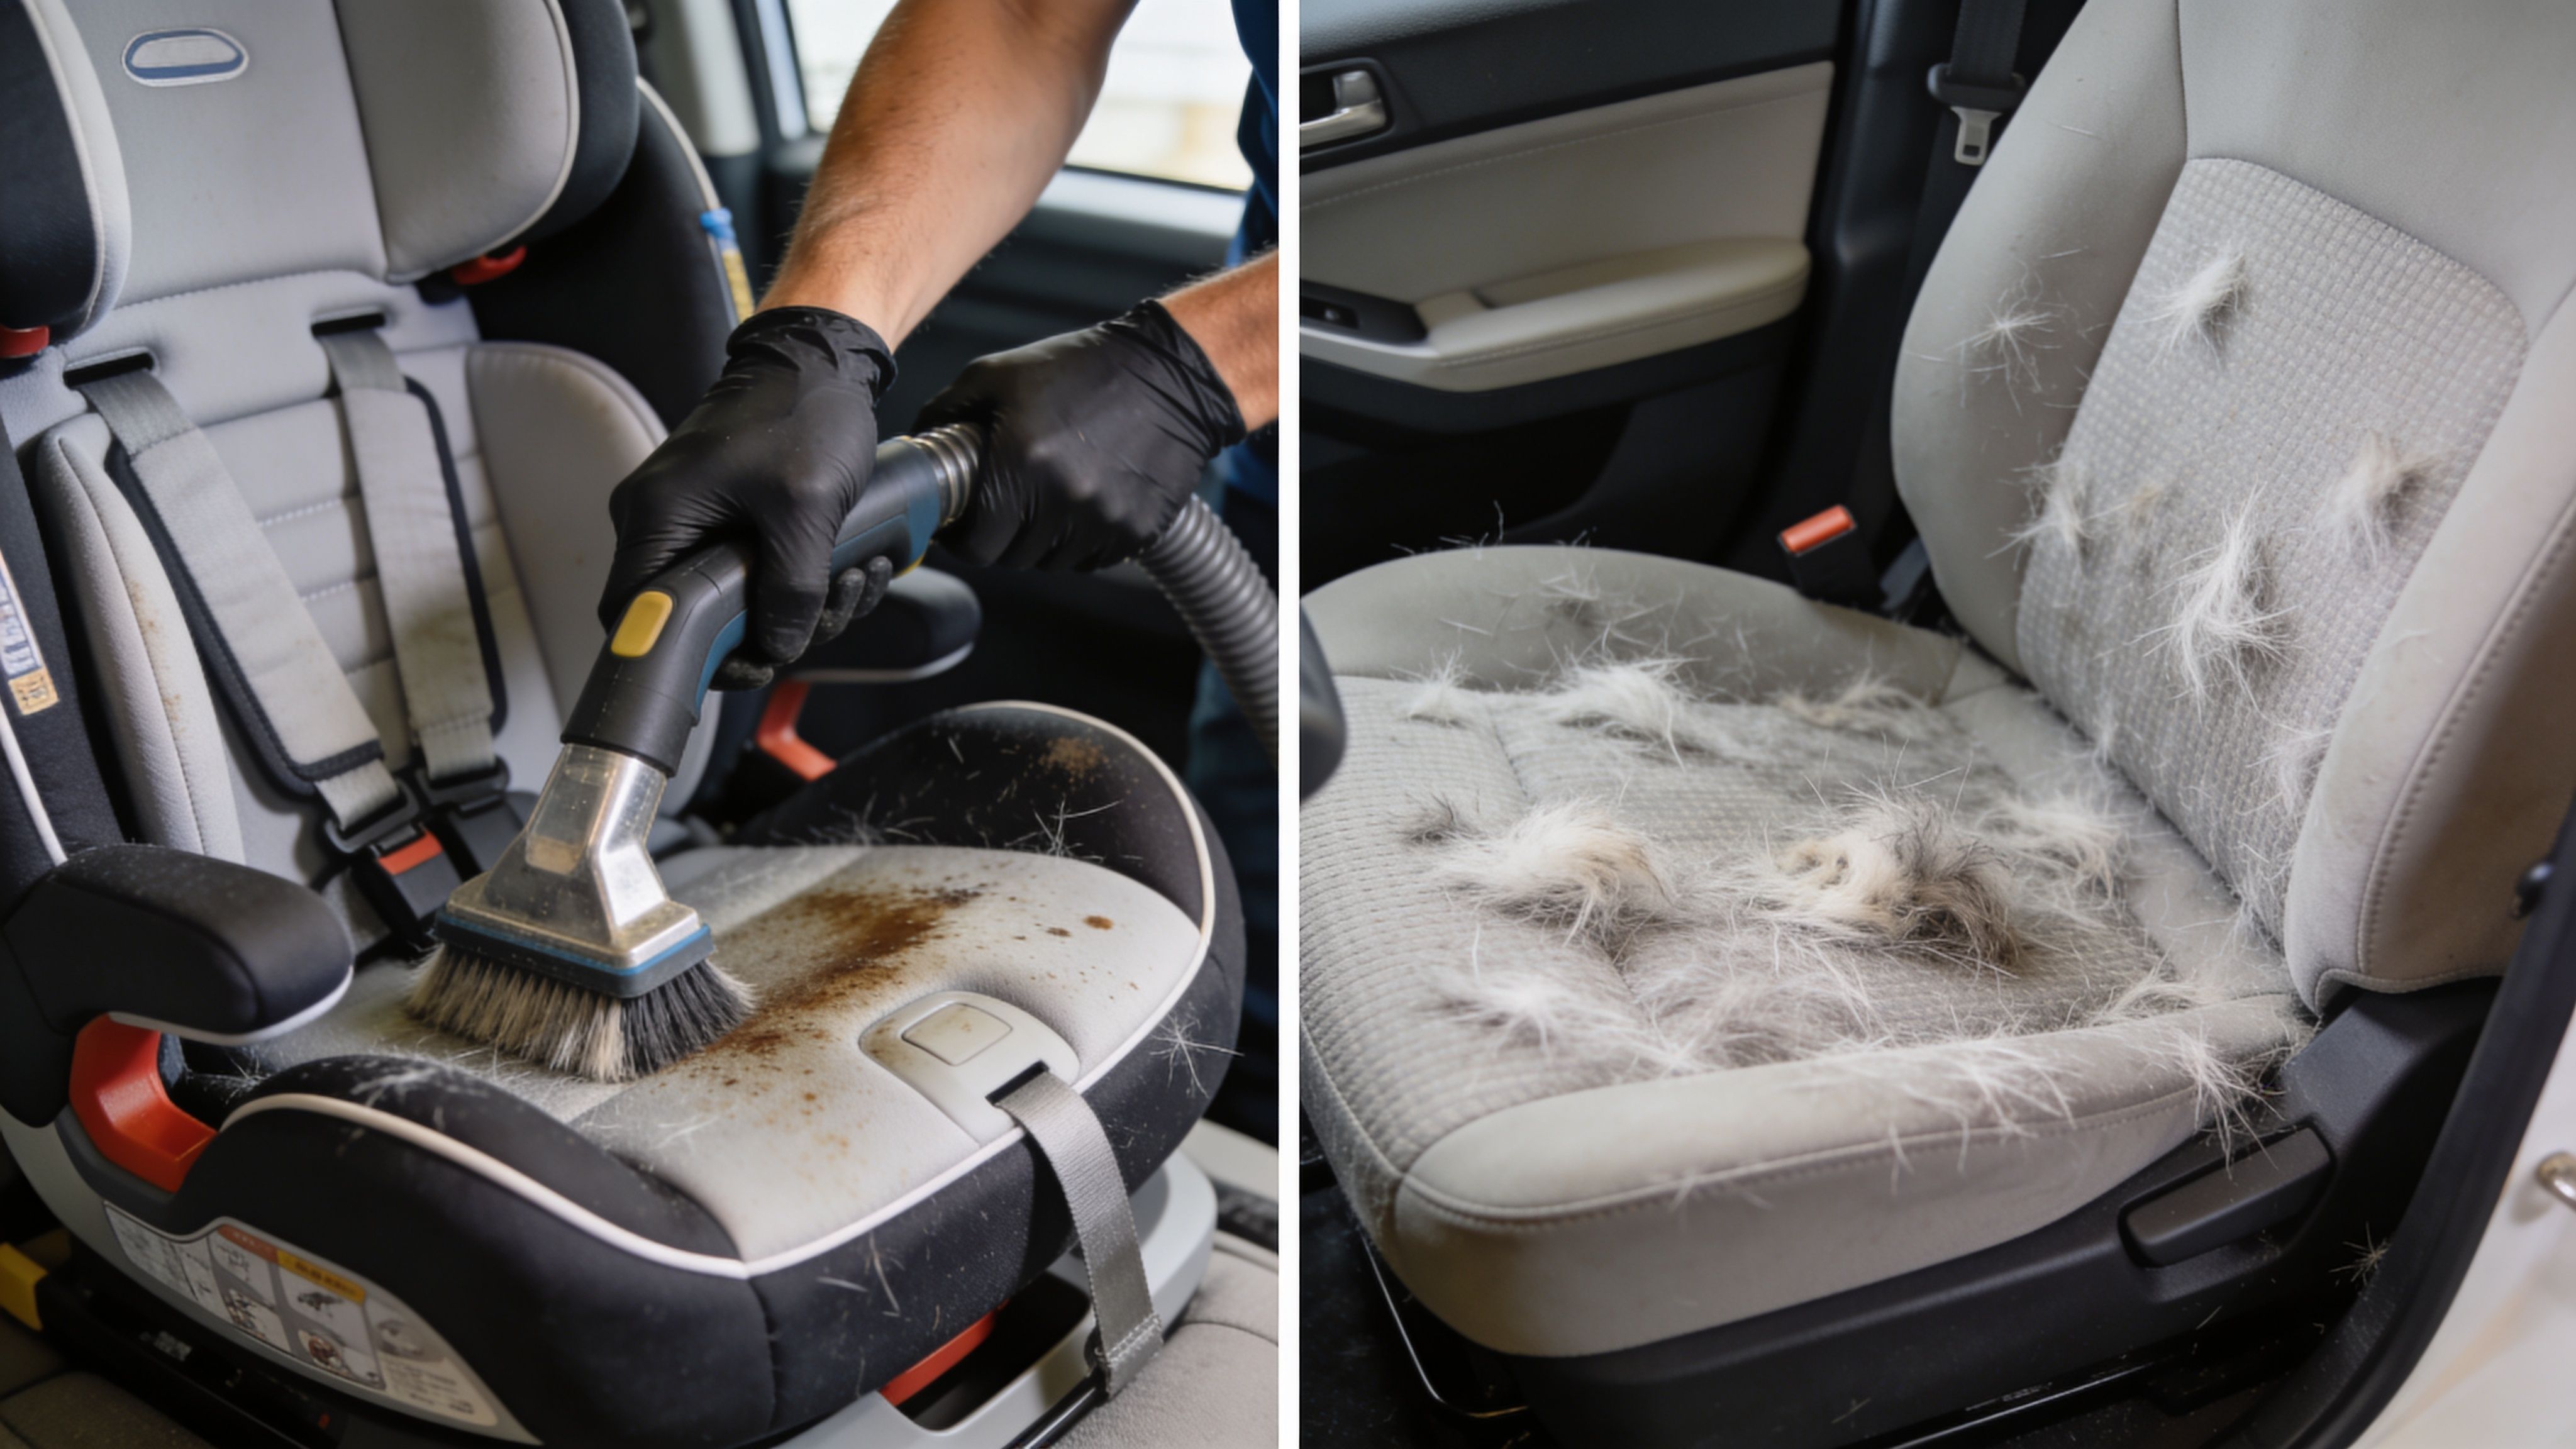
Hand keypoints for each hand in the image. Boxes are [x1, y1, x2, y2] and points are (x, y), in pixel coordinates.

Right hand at [598, 308, 896, 689]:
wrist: (822, 359)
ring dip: (808, 607)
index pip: (634, 615)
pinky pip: (761, 574)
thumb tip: (778, 648)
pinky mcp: (731, 519)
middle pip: (698, 619)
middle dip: (775, 630)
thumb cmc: (803, 413)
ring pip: (741, 603)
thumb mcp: (805, 510)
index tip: (751, 660)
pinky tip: (858, 566)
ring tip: (859, 576)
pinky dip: (810, 582)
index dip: (684, 655)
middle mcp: (662, 522)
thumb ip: (791, 589)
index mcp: (655, 517)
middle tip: (829, 610)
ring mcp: (697, 521)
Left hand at [920, 300, 1246, 571]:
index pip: (975, 544)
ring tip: (1047, 495)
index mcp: (1022, 462)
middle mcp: (1064, 500)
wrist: (1170, 375)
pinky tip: (1085, 498)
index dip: (963, 537)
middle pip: (1011, 558)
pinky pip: (1091, 557)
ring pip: (1051, 562)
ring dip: (1040, 539)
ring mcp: (1104, 521)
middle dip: (999, 536)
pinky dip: (1079, 538)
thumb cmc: (1081, 369)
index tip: (964, 522)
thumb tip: (911, 451)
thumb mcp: (998, 374)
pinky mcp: (1136, 532)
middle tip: (1005, 503)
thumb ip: (945, 413)